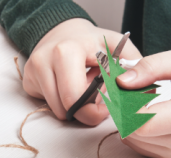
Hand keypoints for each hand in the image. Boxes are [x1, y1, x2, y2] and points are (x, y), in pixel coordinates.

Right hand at [23, 18, 141, 125]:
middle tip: (99, 103)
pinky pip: (49, 107)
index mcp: (67, 51)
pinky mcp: (28, 82)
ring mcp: (33, 72)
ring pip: (58, 112)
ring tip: (84, 90)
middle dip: (86, 112)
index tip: (110, 104)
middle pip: (66, 109)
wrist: (62, 32)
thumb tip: (142, 89)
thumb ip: (132, 66)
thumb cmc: (91, 42)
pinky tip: (69, 88)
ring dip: (75, 108)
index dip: (98, 108)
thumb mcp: (117, 46)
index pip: (78, 98)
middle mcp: (45, 61)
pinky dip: (63, 104)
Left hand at [117, 49, 170, 157]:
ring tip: (142, 101)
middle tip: (130, 91)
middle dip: (124, 111)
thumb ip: (153, 67)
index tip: (122, 89)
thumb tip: (122, 81)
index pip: (143, 123)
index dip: (124, 107)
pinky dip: (136, 130)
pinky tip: (147, 115)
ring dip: (128, 121)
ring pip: (134, 141)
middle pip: (134, 133)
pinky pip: (140, 146)